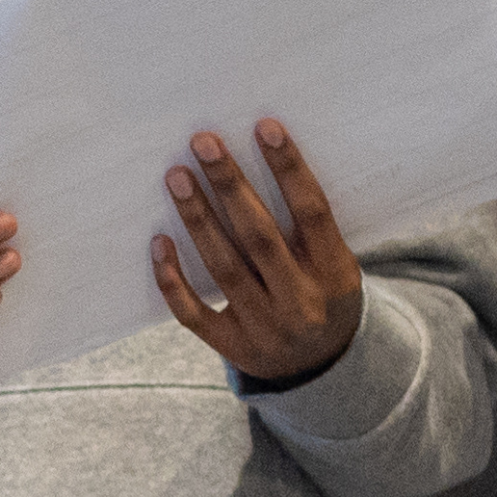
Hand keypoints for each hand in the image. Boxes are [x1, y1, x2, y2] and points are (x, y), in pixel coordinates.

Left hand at [152, 121, 363, 386]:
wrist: (322, 370)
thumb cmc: (325, 294)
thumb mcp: (338, 263)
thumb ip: (311, 225)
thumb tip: (268, 153)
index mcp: (336, 274)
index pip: (312, 213)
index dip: (289, 169)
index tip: (265, 127)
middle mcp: (301, 303)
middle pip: (260, 237)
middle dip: (230, 186)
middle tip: (204, 143)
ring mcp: (264, 329)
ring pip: (224, 268)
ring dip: (197, 219)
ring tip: (177, 176)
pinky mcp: (232, 347)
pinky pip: (193, 313)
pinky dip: (172, 279)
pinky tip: (159, 241)